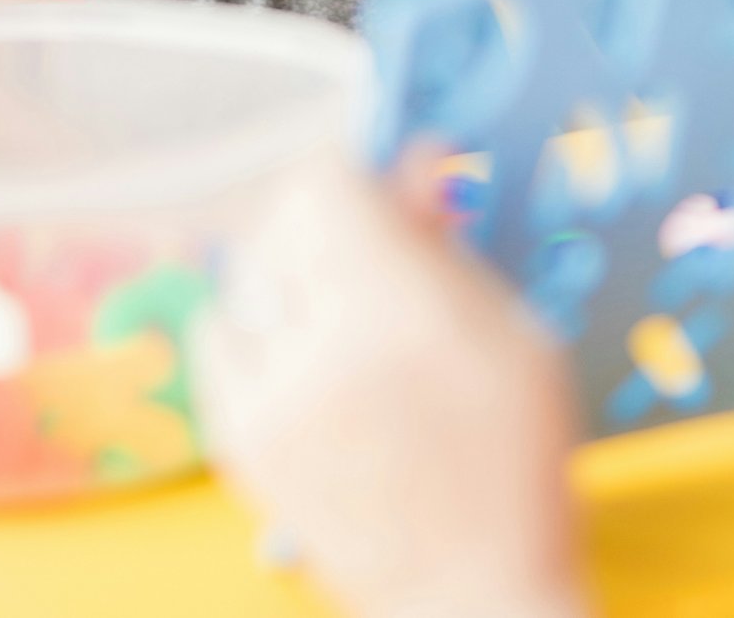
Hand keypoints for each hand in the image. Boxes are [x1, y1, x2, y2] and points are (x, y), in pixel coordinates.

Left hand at [194, 154, 586, 617]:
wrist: (471, 595)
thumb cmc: (513, 464)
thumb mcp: (515, 335)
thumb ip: (447, 243)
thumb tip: (411, 158)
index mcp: (402, 310)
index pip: (321, 183)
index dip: (353, 175)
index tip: (379, 192)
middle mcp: (322, 344)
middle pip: (280, 222)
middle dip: (327, 224)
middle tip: (372, 258)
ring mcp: (270, 397)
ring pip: (247, 275)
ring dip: (291, 277)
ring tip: (344, 321)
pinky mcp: (238, 438)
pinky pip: (218, 336)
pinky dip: (254, 331)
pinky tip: (304, 359)